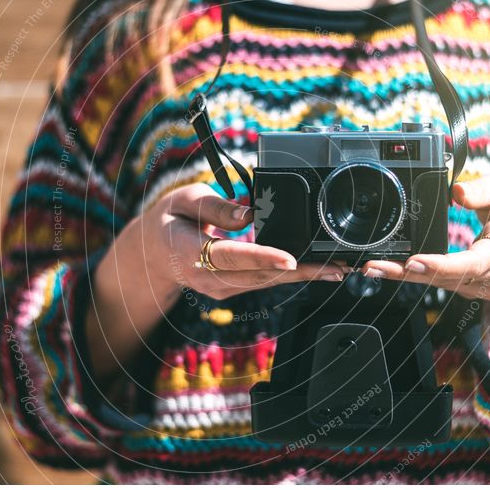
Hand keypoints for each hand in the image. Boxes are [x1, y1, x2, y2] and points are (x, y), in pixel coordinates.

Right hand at [88, 183, 345, 376]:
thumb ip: (217, 207)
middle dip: (301, 271)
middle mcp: (206, 277)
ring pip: (266, 283)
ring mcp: (219, 288)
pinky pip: (263, 283)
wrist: (151, 255)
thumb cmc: (170, 220)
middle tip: (337, 266)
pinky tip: (316, 271)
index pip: (231, 255)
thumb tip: (249, 214)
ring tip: (338, 269)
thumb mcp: (184, 199)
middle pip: (259, 275)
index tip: (290, 258)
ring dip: (303, 277)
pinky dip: (291, 277)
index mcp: (190, 251)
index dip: (262, 257)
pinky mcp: (230, 290)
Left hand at [361, 175, 489, 300]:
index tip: (414, 261)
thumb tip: (456, 190)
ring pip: (440, 284)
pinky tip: (392, 271)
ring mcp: (484, 288)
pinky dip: (416, 278)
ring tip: (374, 268)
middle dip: (407, 273)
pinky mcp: (473, 291)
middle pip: (447, 278)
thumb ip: (483, 189)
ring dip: (405, 277)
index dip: (441, 265)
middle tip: (375, 266)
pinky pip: (442, 285)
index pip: (472, 263)